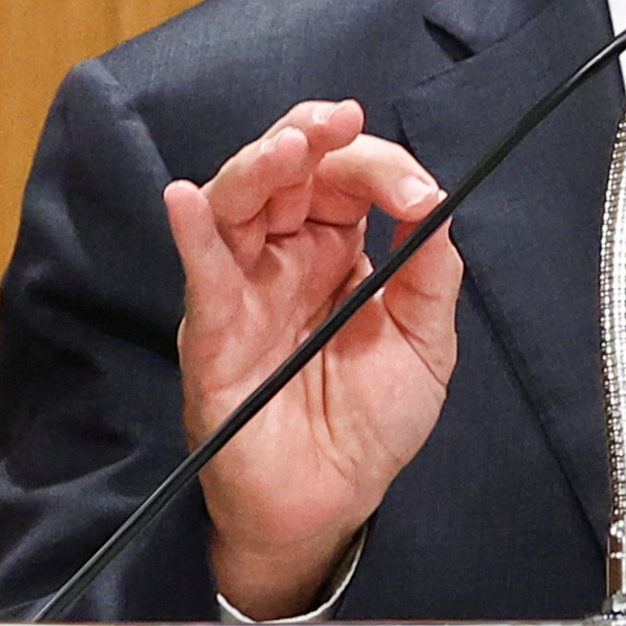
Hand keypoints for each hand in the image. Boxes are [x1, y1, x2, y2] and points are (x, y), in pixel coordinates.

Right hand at [166, 97, 461, 616]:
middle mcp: (285, 258)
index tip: (418, 194)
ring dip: (260, 166)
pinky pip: (200, 272)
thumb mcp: (426, 342)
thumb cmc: (370, 425)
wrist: (332, 503)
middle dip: (310, 136)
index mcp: (337, 251)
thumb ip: (431, 271)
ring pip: (238, 204)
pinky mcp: (215, 330)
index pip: (347, 179)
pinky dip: (192, 231)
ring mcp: (245, 288)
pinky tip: (188, 199)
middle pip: (286, 172)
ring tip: (290, 147)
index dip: (380, 169)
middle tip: (339, 122)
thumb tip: (436, 198)